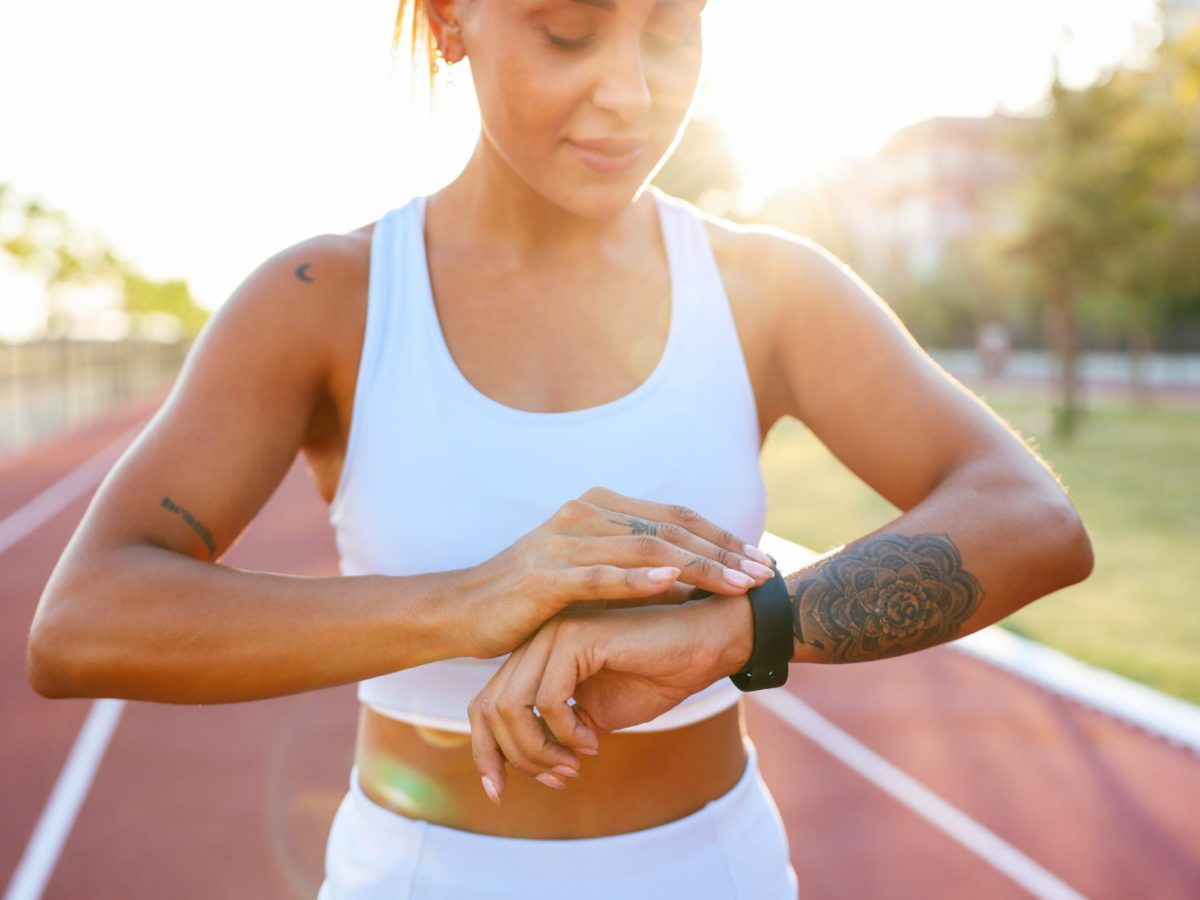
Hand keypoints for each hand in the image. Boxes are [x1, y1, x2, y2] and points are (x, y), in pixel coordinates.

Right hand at [459, 485, 774, 658]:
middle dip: (723, 552)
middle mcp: (584, 515)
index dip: (720, 537)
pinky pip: (600, 575)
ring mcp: (563, 541)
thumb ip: (633, 572)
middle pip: (669, 529)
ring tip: (737, 582)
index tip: (760, 559)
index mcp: (598, 509)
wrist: (461, 610)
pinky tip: (675, 583)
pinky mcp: (545, 575)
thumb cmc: (529, 598)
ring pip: (645, 549)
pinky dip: (640, 578)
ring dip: (698, 566)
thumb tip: (691, 584)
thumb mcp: (589, 578)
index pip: (673, 517)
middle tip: (764, 573)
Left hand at [466, 595, 752, 801]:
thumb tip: (527, 764)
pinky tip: (594, 740)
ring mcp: (553, 634)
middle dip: (515, 758)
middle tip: (558, 780)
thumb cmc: (657, 675)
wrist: (705, 644)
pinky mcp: (575, 637)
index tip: (499, 792)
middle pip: (488, 708)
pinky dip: (566, 732)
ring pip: (512, 708)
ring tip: (574, 766)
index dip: (488, 753)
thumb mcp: (596, 715)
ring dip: (540, 751)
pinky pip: (548, 700)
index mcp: (538, 656)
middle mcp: (537, 641)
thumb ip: (558, 731)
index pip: (487, 706)